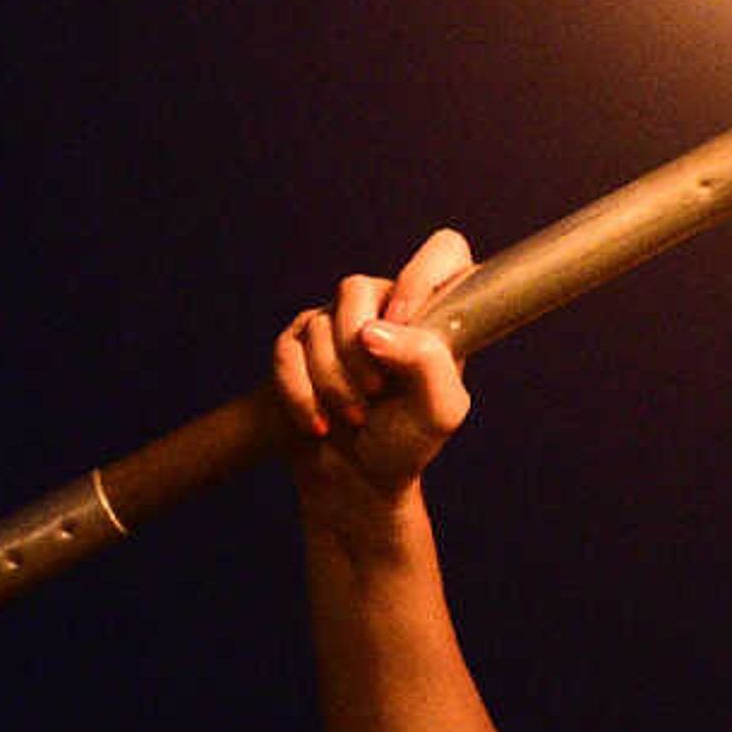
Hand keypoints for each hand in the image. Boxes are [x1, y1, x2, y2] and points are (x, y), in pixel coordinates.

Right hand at [274, 229, 475, 503]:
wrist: (357, 480)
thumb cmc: (406, 443)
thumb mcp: (438, 412)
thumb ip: (428, 363)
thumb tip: (376, 330)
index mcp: (434, 312)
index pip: (445, 250)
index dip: (421, 276)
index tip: (405, 322)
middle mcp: (387, 306)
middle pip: (356, 287)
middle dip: (357, 353)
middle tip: (375, 393)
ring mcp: (339, 322)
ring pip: (319, 323)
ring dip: (332, 382)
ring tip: (353, 417)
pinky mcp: (299, 345)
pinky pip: (286, 349)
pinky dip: (301, 393)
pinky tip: (318, 422)